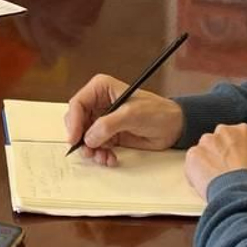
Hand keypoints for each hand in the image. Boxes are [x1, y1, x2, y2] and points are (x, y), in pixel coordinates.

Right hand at [63, 73, 183, 165]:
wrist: (174, 127)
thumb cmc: (157, 112)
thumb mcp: (131, 115)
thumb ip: (108, 125)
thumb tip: (89, 138)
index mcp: (101, 89)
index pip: (77, 104)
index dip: (73, 122)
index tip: (74, 139)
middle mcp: (98, 103)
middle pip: (77, 122)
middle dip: (81, 139)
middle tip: (89, 151)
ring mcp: (103, 120)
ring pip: (85, 137)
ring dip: (92, 150)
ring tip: (103, 157)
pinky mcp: (109, 134)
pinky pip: (96, 146)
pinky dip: (100, 154)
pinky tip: (110, 158)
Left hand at [184, 124, 246, 199]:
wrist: (245, 193)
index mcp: (245, 131)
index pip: (234, 137)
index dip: (233, 152)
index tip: (234, 162)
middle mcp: (224, 131)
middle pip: (217, 141)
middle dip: (218, 155)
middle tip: (224, 172)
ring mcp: (207, 141)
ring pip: (203, 151)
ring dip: (206, 163)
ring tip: (216, 181)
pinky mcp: (193, 154)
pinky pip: (192, 164)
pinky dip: (195, 174)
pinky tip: (207, 185)